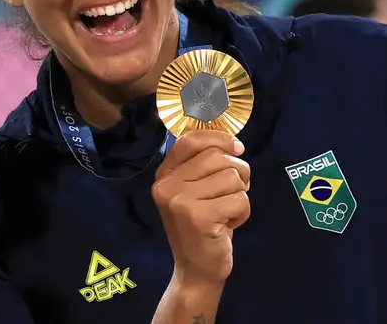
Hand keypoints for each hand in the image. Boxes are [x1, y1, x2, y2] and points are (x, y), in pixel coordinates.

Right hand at [152, 131, 250, 287]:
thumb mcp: (194, 190)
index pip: (191, 140)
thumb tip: (234, 143)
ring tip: (227, 211)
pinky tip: (229, 224)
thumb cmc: (202, 225)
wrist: (196, 269)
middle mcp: (166, 185)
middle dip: (238, 172)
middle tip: (235, 191)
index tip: (237, 148)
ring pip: (232, 177)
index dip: (219, 138)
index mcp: (163, 174)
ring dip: (240, 195)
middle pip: (217, 157)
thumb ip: (204, 165)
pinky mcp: (198, 217)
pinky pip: (239, 199)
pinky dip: (243, 212)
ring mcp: (179, 201)